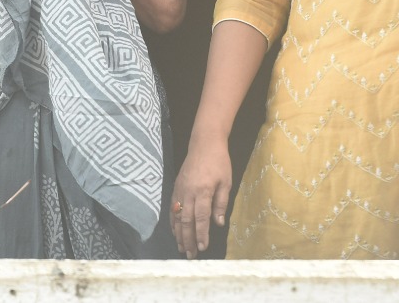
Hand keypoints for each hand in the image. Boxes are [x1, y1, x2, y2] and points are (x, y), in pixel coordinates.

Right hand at [170, 135, 232, 258]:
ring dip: (178, 234)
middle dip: (188, 239)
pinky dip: (173, 222)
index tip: (202, 248)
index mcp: (203, 191)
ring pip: (176, 217)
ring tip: (182, 248)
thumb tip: (218, 223)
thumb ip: (221, 203)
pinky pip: (172, 209)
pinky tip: (175, 232)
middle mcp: (188, 193)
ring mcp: (180, 190)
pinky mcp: (175, 188)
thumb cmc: (219, 162)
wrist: (204, 144)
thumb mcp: (226, 182)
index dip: (201, 234)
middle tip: (190, 255)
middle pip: (186, 221)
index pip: (201, 218)